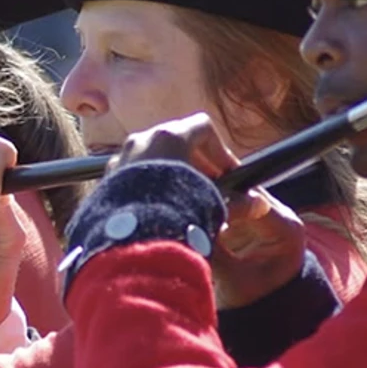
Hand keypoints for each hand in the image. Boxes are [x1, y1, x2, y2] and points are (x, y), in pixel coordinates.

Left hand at [113, 113, 304, 304]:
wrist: (130, 239)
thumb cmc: (174, 213)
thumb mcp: (210, 204)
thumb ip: (237, 202)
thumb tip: (260, 204)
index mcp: (168, 137)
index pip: (203, 128)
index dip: (221, 150)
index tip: (229, 173)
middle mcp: (141, 140)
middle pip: (175, 140)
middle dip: (196, 161)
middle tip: (210, 186)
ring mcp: (119, 158)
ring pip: (152, 157)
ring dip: (171, 173)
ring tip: (184, 201)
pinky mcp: (106, 180)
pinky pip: (133, 175)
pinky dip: (149, 185)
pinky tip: (159, 210)